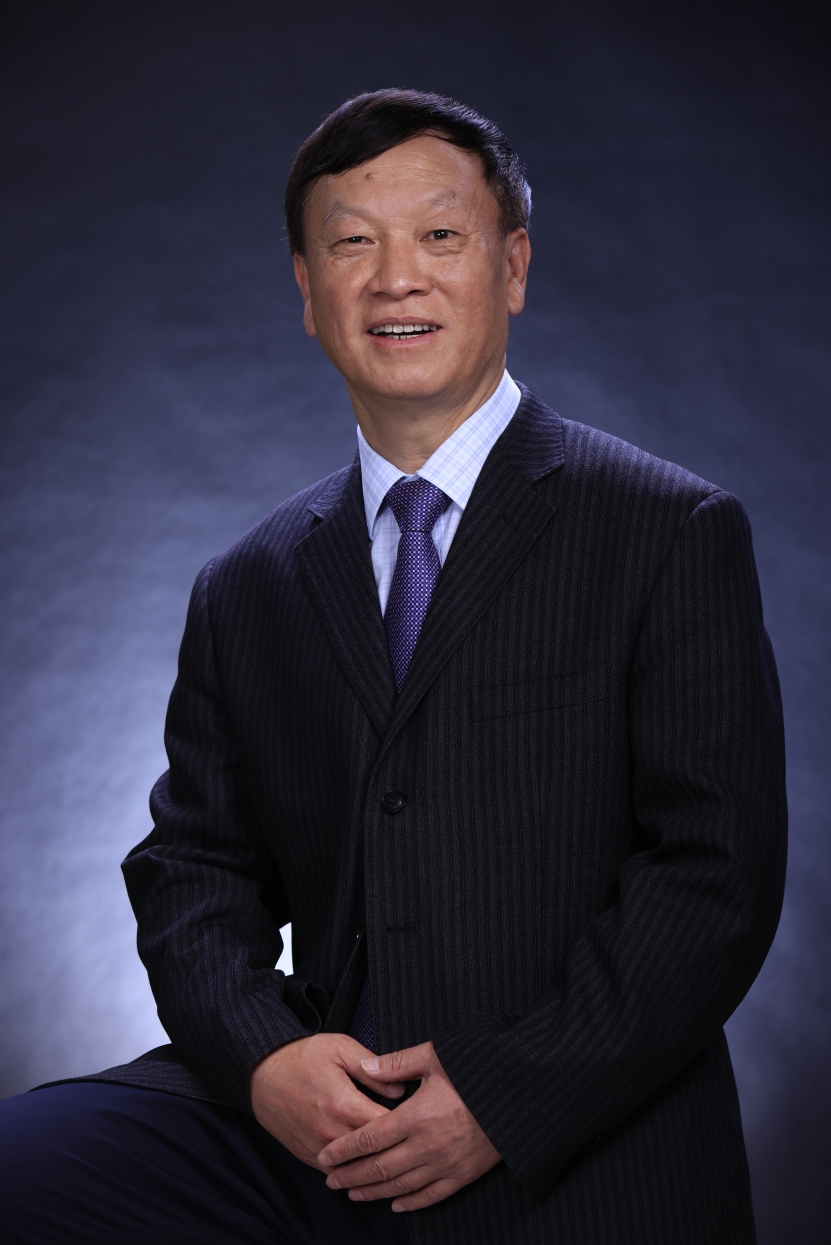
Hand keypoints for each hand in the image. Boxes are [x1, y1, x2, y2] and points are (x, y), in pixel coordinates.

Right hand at [249, 1033, 404, 1168]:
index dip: (405, 1125)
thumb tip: (400, 1091)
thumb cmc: (302, 1056)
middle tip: (413, 1144)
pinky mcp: (306, 1155)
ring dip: (374, 1166)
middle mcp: (330, 1132)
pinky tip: (367, 1167)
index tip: (417, 1121)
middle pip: (373, 1152)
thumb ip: (372, 1069)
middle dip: (395, 1149)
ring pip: (355, 1169)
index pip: (385, 1127)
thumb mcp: (340, 1048)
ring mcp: (317, 1147)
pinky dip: (352, 1171)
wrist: (261, 1072)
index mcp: (343, 1104)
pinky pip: (335, 1173)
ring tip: (396, 1161)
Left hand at [317, 1041, 500, 1211]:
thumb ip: (398, 1062)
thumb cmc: (478, 1069)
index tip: (325, 1156)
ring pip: (400, 1186)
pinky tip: (396, 1205)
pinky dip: (410, 1203)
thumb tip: (367, 1066)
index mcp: (415, 1116)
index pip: (368, 1138)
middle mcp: (426, 1146)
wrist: (522, 1092)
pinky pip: (431, 1196)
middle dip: (351, 1175)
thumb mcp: (436, 1056)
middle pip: (379, 1167)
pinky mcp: (464, 1174)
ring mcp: (445, 1164)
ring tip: (353, 1193)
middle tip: (330, 1180)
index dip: (343, 1150)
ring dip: (373, 1192)